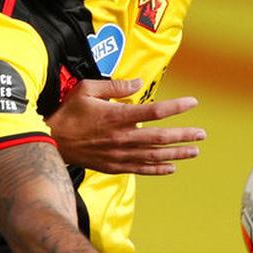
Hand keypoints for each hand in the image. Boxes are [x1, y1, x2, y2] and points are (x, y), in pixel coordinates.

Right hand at [46, 78, 204, 174]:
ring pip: (154, 156)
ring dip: (177, 154)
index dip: (176, 107)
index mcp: (117, 117)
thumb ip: (115, 87)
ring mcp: (119, 155)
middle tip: (202, 134)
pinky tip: (171, 168)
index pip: (154, 112)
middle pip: (160, 138)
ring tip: (194, 151)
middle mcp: (121, 138)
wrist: (51, 142)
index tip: (192, 103)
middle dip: (184, 135)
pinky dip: (158, 169)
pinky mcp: (114, 166)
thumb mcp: (87, 89)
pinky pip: (140, 169)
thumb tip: (138, 83)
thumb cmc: (69, 112)